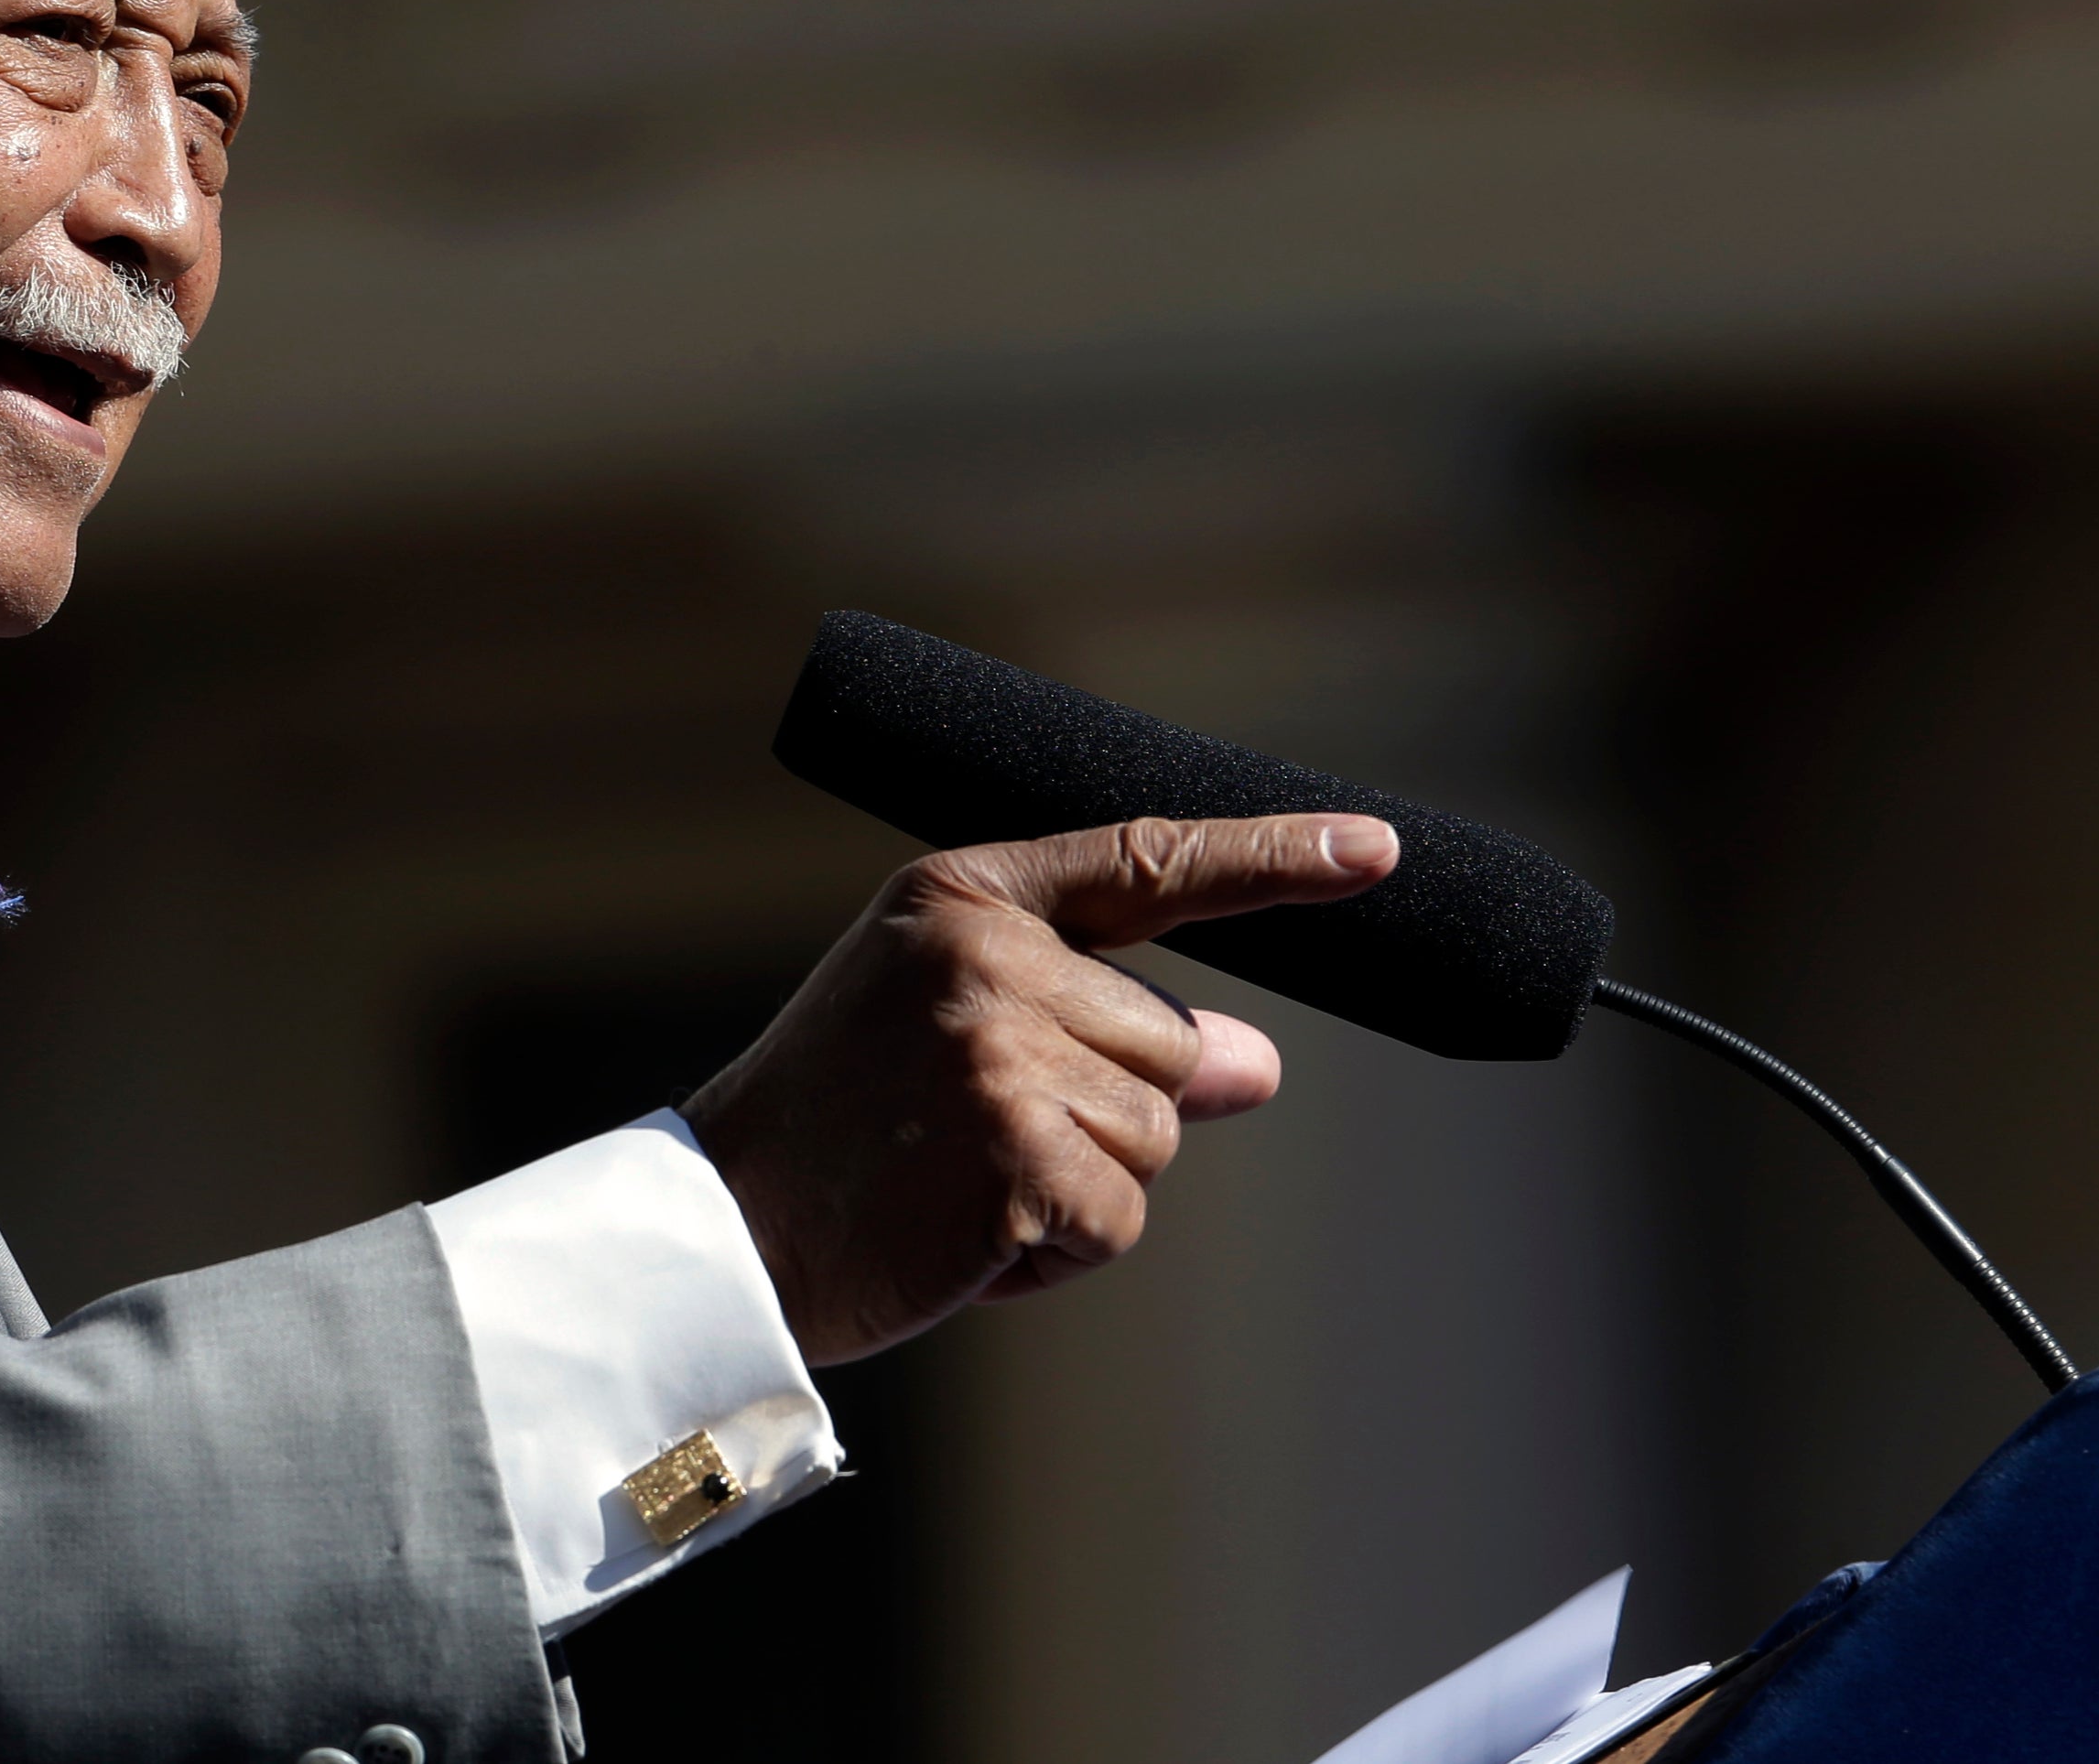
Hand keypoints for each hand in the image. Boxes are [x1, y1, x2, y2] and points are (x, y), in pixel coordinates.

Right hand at [681, 813, 1397, 1363]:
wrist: (723, 1225)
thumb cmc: (840, 1123)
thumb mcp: (959, 1030)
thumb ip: (1106, 1026)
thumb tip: (1260, 1061)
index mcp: (964, 893)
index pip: (1147, 862)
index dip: (1273, 856)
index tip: (1375, 848)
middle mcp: (986, 956)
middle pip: (1168, 1043)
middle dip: (1104, 1108)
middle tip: (967, 1132)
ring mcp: (1000, 1053)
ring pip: (1156, 1136)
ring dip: (1081, 1183)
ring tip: (957, 1178)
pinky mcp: (1017, 1159)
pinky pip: (1121, 1218)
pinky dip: (1061, 1249)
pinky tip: (966, 1235)